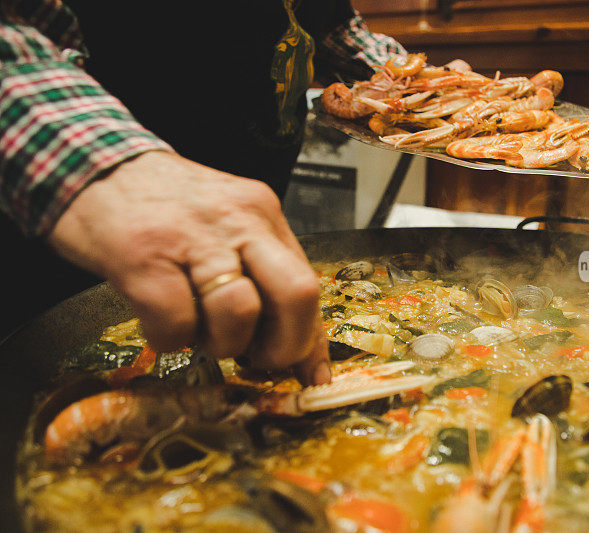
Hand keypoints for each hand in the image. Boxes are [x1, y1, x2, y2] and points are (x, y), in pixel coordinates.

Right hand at [49, 151, 329, 384]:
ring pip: (238, 311)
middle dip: (283, 347)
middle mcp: (238, 219)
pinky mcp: (143, 255)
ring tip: (197, 331)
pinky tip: (158, 323)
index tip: (309, 377)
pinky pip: (175, 321)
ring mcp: (192, 235)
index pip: (308, 285)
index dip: (310, 343)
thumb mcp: (225, 231)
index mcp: (262, 215)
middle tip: (254, 358)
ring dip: (220, 344)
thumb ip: (264, 281)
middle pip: (296, 294)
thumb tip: (302, 356)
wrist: (89, 162)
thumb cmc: (162, 208)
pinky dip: (169, 340)